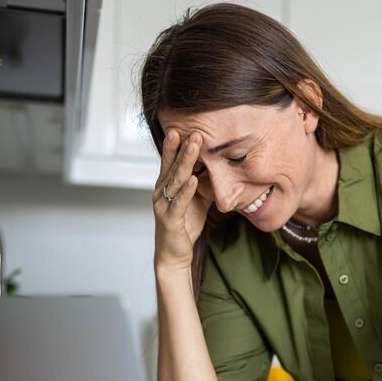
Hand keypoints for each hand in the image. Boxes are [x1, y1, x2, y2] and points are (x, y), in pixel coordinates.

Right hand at [153, 130, 212, 270]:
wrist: (174, 253)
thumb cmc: (184, 224)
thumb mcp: (197, 199)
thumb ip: (204, 183)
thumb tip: (220, 167)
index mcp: (167, 185)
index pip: (171, 161)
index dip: (176, 145)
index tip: (184, 127)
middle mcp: (161, 192)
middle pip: (173, 165)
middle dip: (182, 147)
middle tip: (192, 130)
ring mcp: (164, 205)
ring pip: (175, 180)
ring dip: (185, 162)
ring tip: (193, 146)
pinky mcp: (170, 220)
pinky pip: (179, 203)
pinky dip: (186, 191)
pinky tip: (194, 180)